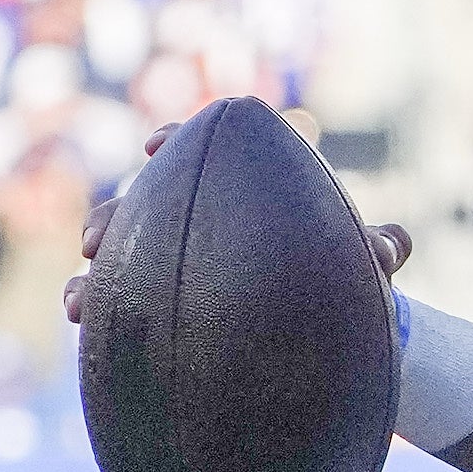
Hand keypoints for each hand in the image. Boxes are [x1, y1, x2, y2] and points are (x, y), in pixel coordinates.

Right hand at [66, 119, 412, 323]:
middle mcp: (196, 216)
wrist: (328, 329)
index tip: (157, 147)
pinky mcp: (155, 297)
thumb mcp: (360, 265)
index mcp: (239, 190)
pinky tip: (80, 318)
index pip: (200, 153)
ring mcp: (169, 258)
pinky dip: (91, 300)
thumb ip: (373, 249)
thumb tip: (392, 245)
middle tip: (97, 239)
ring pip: (118, 250)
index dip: (176, 142)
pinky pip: (115, 296)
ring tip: (80, 297)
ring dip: (94, 266)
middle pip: (142, 203)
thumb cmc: (345, 278)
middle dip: (115, 217)